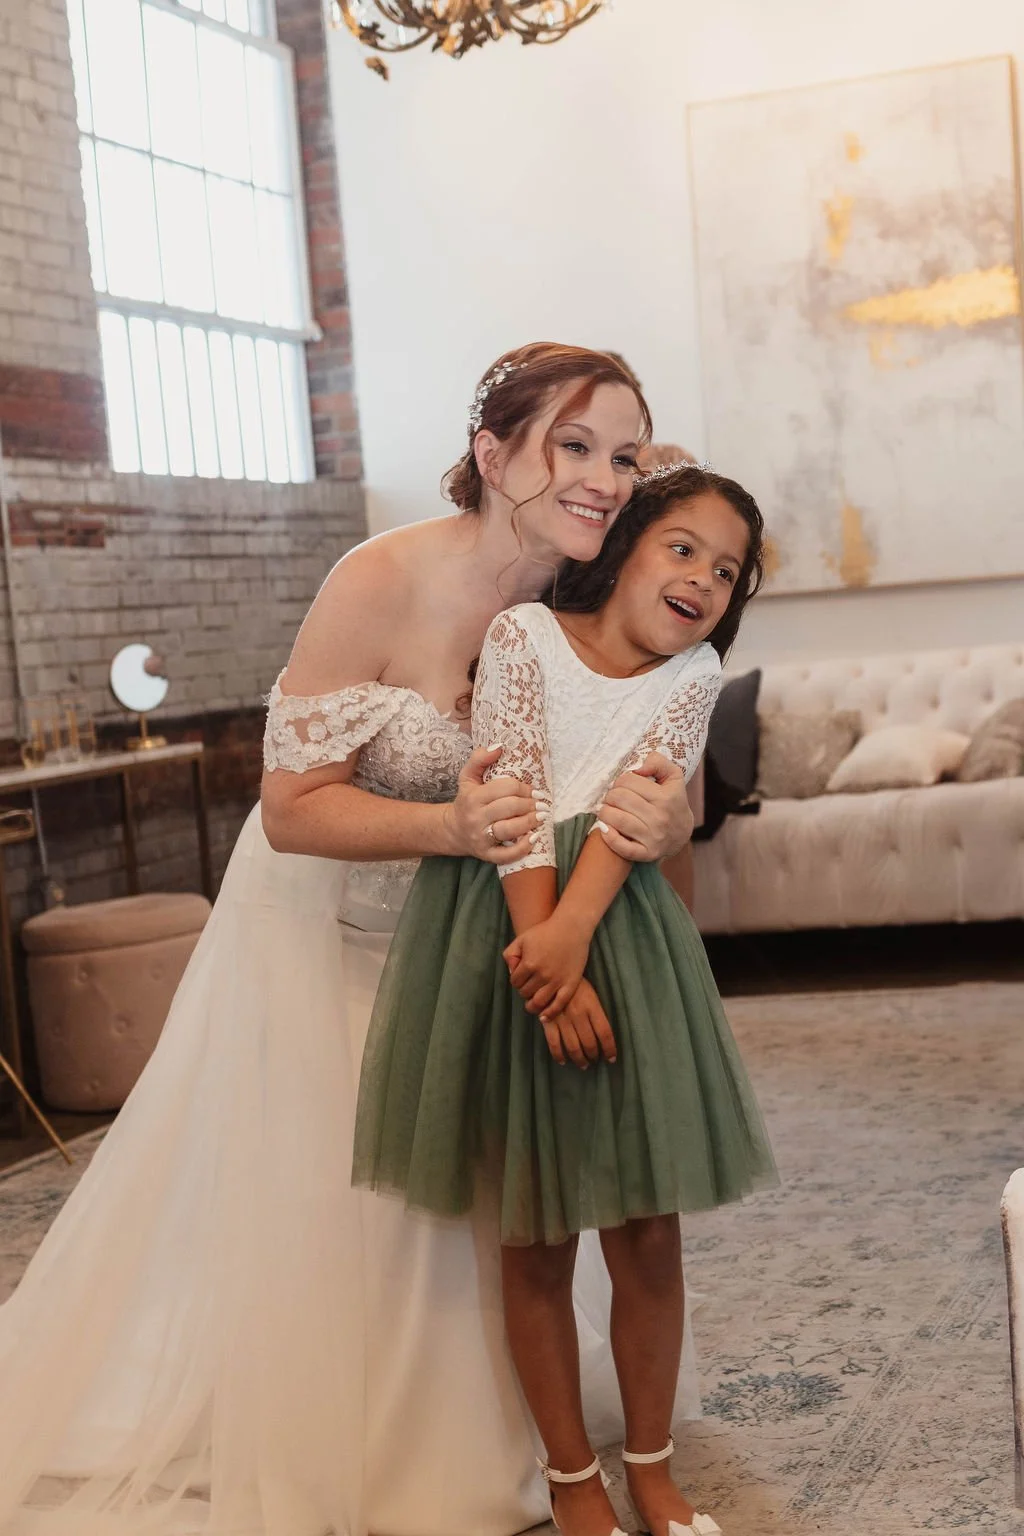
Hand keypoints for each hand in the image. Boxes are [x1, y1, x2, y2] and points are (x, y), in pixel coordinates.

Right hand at [442, 746, 536, 863]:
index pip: (506, 788)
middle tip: (542, 805)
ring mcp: (481, 838)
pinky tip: (534, 838)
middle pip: (510, 807)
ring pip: (510, 830)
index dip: (524, 788)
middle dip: (530, 805)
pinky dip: (523, 848)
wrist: (452, 830)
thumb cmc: (467, 800)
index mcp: (474, 797)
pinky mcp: (486, 854)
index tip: (534, 791)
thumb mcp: (468, 777)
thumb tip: (500, 746)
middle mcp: (476, 818)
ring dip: (530, 822)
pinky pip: (506, 855)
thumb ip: (480, 758)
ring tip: (541, 817)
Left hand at [503, 914, 589, 1018]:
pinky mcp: (570, 984)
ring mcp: (557, 981)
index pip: (515, 982)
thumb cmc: (545, 931)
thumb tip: (512, 973)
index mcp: (529, 964)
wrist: (571, 928)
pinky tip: (544, 1016)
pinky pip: (558, 1005)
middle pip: (525, 993)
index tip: (521, 977)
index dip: (516, 981)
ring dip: (532, 1006)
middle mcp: (542, 975)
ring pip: (539, 1003)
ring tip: (532, 1004)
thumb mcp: (522, 939)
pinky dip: (549, 1013)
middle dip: (524, 991)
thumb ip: (510, 955)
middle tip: (529, 986)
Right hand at [535, 979, 616, 1069]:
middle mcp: (579, 1015)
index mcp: (592, 1007)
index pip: (605, 1033)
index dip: (610, 1048)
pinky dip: (559, 1055)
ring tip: (583, 1064)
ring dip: (579, 1059)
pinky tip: (563, 1061)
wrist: (551, 974)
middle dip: (593, 1055)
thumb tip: (603, 1036)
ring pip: (573, 1047)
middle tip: (594, 1060)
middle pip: (589, 1043)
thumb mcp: (591, 995)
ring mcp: (563, 1020)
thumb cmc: (575, 985)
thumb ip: (597, 1013)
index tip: (611, 1058)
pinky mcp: (548, 1022)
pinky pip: (554, 1044)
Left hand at [596, 753, 692, 861]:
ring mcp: (653, 838)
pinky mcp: (646, 854)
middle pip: (619, 798)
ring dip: (605, 812)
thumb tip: (638, 768)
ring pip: (616, 819)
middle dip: (610, 795)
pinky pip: (620, 846)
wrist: (681, 833)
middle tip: (613, 799)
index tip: (623, 786)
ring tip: (608, 810)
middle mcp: (661, 818)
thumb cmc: (672, 801)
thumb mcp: (672, 777)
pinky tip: (606, 828)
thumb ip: (657, 762)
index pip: (628, 781)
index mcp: (666, 797)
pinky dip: (608, 836)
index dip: (621, 781)